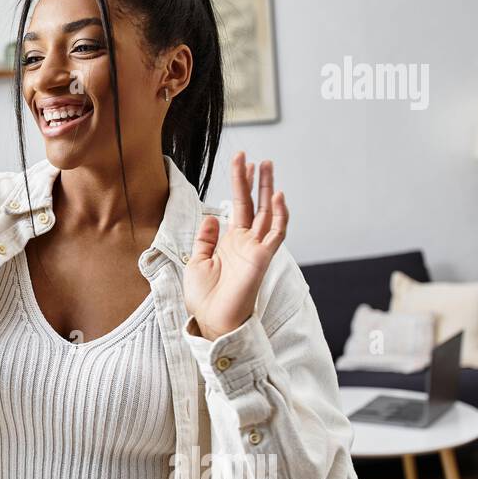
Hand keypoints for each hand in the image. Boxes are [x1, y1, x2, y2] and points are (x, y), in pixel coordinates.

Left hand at [183, 151, 288, 340]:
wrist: (211, 320)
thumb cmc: (204, 297)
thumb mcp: (197, 262)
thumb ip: (205, 239)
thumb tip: (211, 215)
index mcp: (230, 242)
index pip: (238, 206)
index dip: (240, 184)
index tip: (241, 162)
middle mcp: (246, 242)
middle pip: (254, 204)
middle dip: (255, 181)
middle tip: (257, 158)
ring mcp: (256, 249)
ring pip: (268, 213)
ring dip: (268, 189)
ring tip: (268, 166)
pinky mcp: (263, 258)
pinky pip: (276, 234)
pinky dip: (279, 215)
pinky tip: (277, 196)